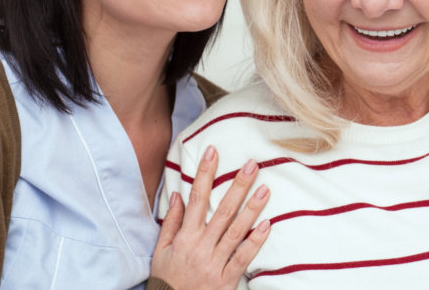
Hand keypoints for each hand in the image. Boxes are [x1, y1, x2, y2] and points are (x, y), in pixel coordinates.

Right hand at [151, 146, 271, 289]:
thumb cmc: (166, 279)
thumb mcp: (161, 250)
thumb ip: (171, 222)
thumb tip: (178, 195)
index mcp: (184, 236)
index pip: (197, 198)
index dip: (205, 173)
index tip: (214, 152)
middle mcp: (200, 246)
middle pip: (222, 210)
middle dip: (238, 186)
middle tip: (252, 165)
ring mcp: (215, 262)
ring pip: (236, 231)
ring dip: (252, 209)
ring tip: (265, 189)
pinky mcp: (226, 279)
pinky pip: (243, 257)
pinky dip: (256, 241)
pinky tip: (268, 225)